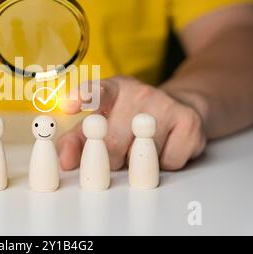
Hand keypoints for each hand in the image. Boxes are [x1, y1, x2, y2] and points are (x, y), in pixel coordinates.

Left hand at [57, 76, 206, 170]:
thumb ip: (77, 140)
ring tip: (141, 146)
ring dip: (138, 162)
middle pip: (113, 143)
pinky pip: (169, 162)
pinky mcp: (189, 121)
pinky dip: (164, 165)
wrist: (177, 107)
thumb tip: (63, 161)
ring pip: (142, 156)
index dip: (83, 97)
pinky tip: (165, 148)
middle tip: (117, 153)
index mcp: (113, 89)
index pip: (97, 92)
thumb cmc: (129, 118)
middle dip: (111, 159)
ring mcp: (165, 104)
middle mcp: (138, 92)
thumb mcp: (100, 122)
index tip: (69, 104)